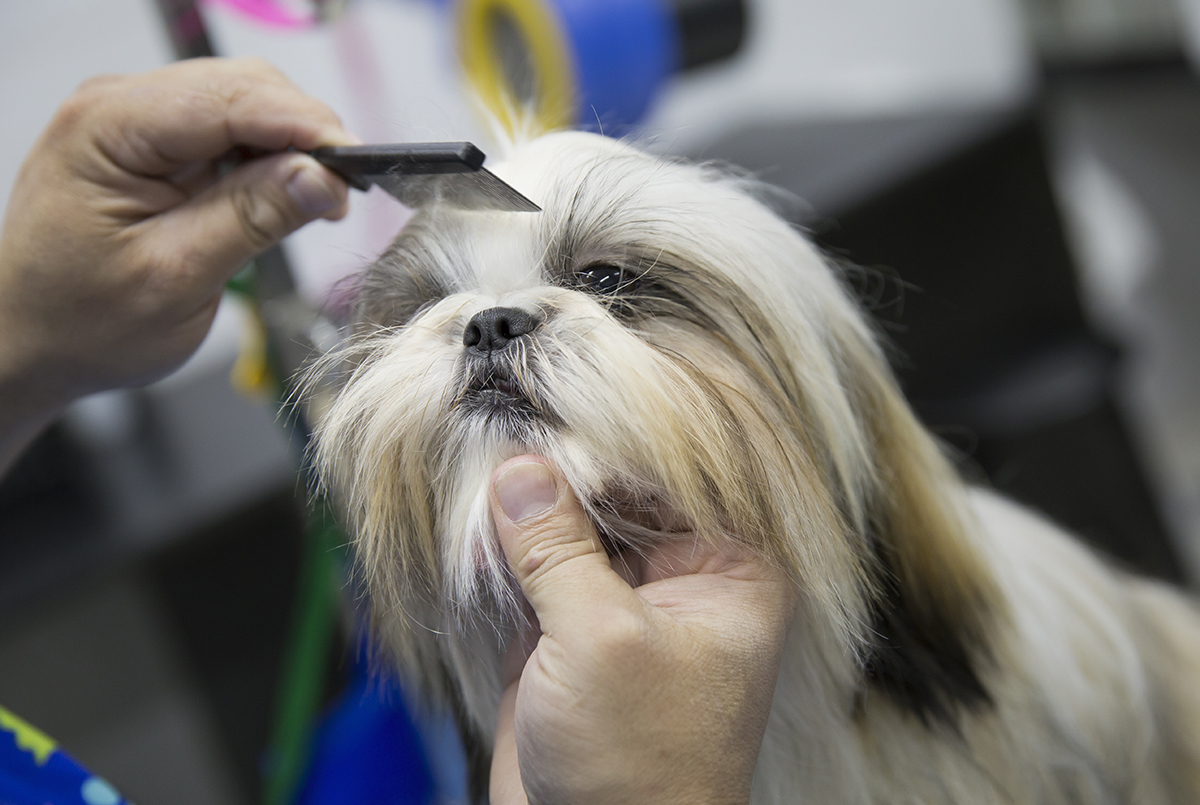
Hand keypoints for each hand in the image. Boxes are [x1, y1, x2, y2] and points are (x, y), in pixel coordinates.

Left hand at [0, 58, 356, 464]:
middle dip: (305, 135)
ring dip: (292, 147)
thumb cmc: (81, 321)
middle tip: (342, 196)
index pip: (231, 99)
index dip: (304, 127)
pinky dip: (270, 159)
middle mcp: (120, 107)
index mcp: (109, 129)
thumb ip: (251, 218)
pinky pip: (233, 131)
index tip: (356, 169)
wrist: (33, 338)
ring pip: (247, 104)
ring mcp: (139, 121)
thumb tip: (321, 178)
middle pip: (245, 88)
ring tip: (317, 202)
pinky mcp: (159, 143)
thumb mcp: (176, 278)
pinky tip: (286, 194)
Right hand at [488, 456, 796, 804]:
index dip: (618, 438)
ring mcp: (624, 602)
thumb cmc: (638, 766)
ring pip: (574, 525)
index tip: (559, 401)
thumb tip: (519, 469)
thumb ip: (557, 547)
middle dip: (565, 468)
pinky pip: (539, 565)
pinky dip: (506, 546)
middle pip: (623, 494)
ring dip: (528, 504)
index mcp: (731, 572)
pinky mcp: (571, 628)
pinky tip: (478, 520)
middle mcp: (685, 579)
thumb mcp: (600, 640)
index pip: (679, 475)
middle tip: (508, 427)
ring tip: (487, 467)